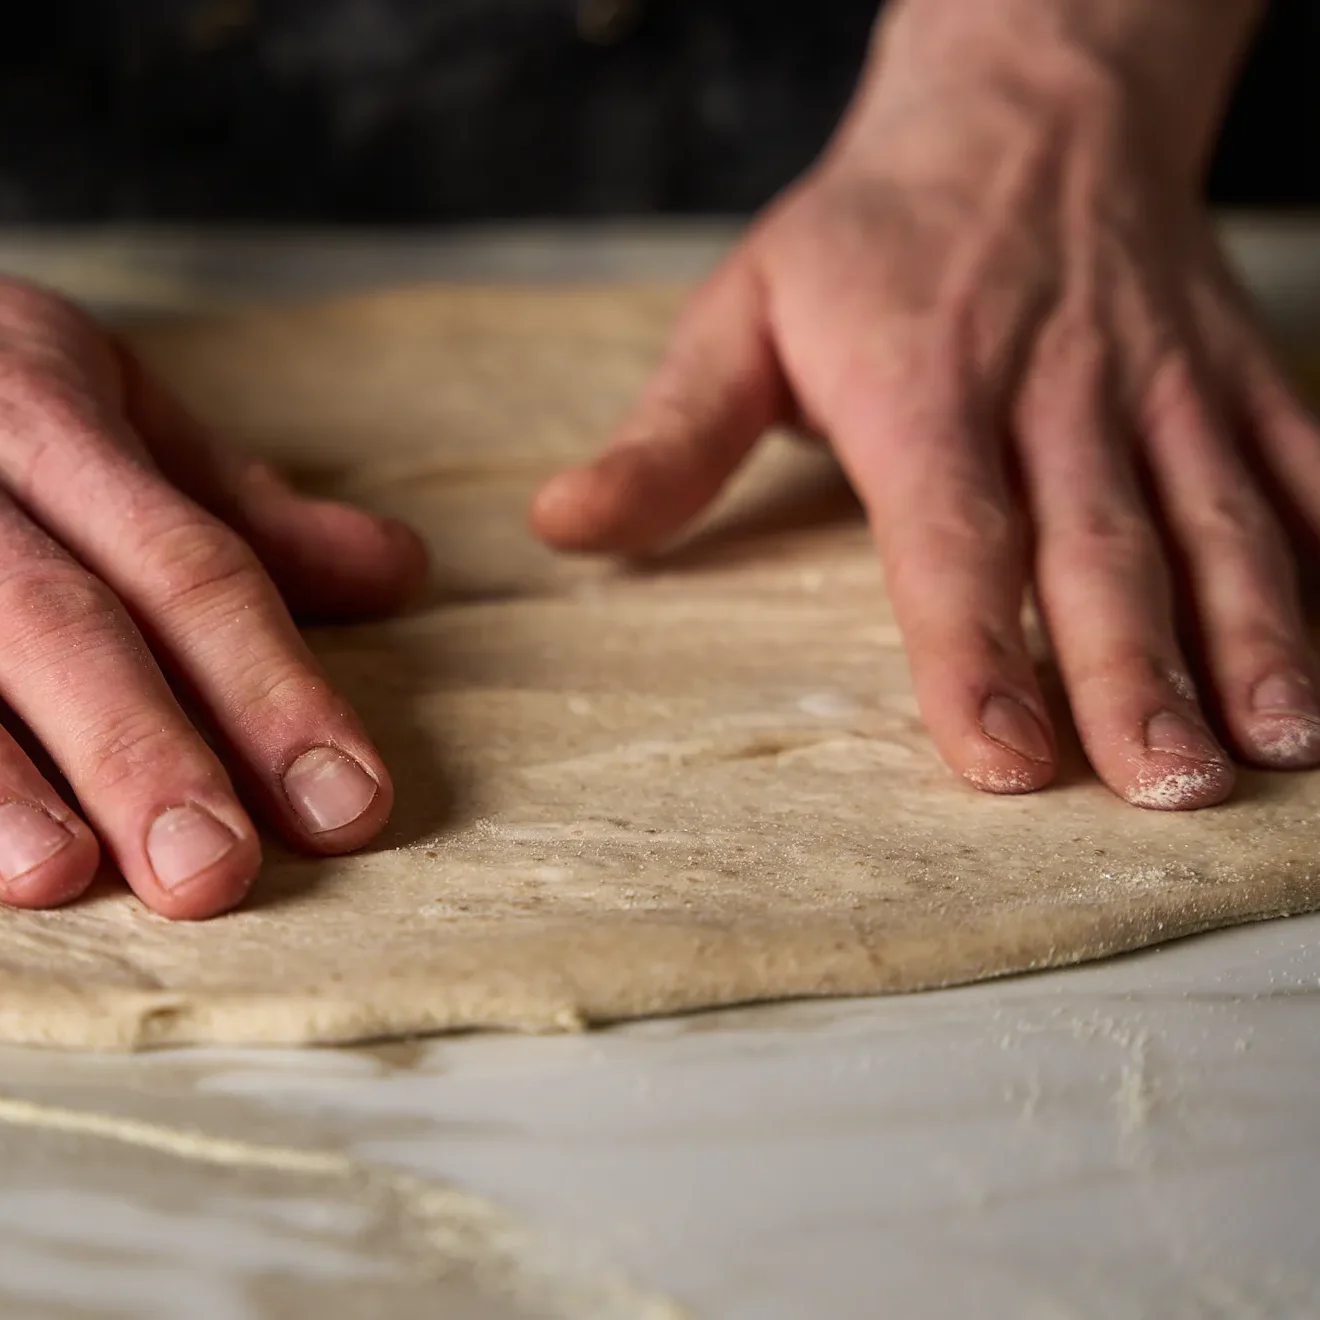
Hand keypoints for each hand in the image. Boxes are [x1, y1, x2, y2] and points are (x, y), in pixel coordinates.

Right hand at [0, 281, 425, 917]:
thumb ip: (244, 507)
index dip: (271, 690)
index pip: (187, 568)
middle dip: (140, 751)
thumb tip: (404, 571)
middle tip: (213, 872)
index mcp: (55, 418)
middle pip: (61, 622)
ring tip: (59, 876)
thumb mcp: (119, 408)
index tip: (349, 804)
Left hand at [530, 0, 1318, 809]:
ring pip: (1213, 516)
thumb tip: (564, 528)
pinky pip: (1295, 457)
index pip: (950, 537)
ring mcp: (1156, 383)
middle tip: (1170, 787)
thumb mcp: (741, 314)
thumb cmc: (868, 236)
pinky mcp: (1227, 371)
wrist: (1023, 105)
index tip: (1002, 762)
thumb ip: (666, 438)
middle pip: (1099, 546)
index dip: (974, 650)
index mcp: (922, 389)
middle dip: (1138, 672)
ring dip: (1253, 630)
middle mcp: (1052, 393)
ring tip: (1278, 741)